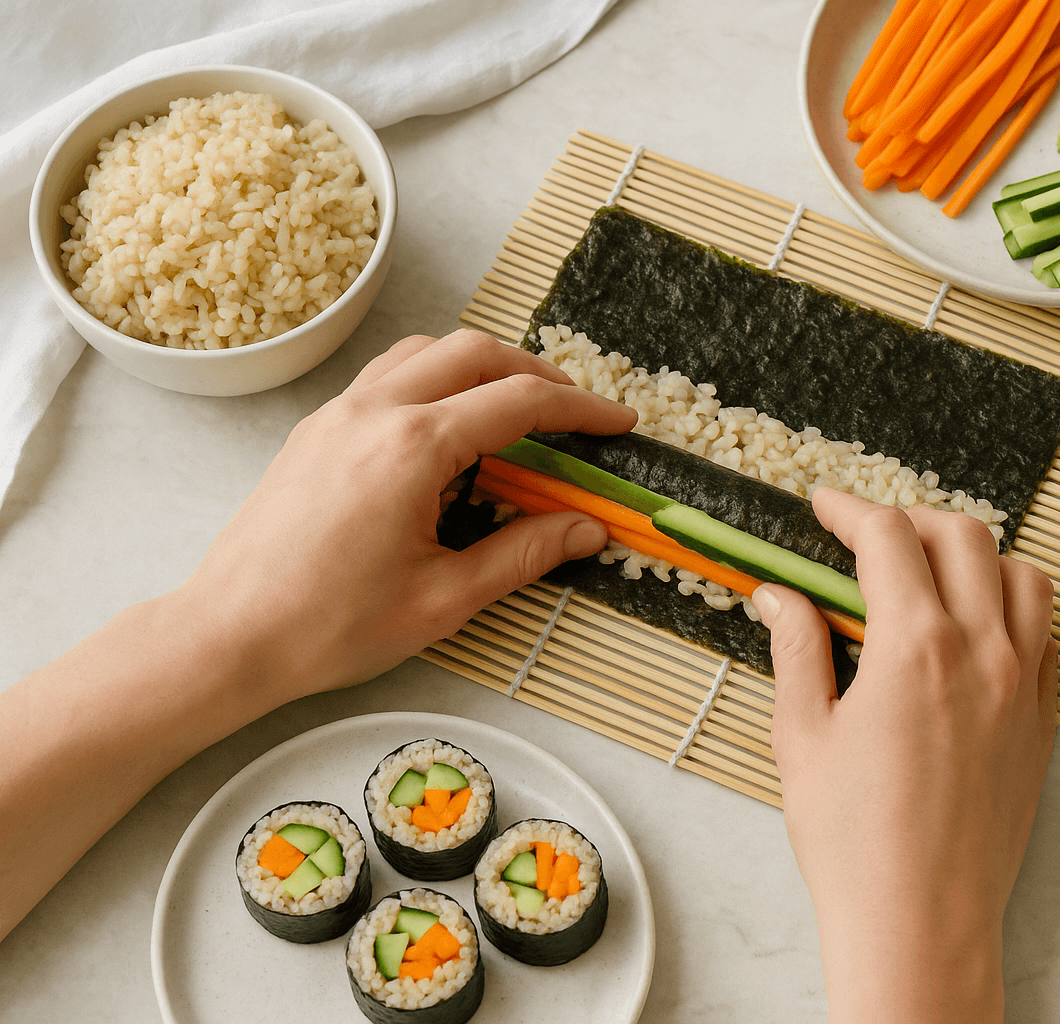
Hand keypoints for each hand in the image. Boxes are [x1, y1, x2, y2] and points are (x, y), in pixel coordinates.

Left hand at [180, 328, 637, 696]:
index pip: (519, 402)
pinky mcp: (315, 431)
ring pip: (424, 352)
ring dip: (480, 367)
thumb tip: (587, 530)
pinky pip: (386, 376)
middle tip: (575, 411)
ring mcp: (337, 415)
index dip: (581, 409)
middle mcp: (373, 412)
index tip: (618, 424)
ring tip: (517, 410)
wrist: (229, 637)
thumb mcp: (446, 598)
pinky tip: (449, 431)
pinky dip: (433, 381)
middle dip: (535, 372)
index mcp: (412, 448)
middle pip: (473, 352)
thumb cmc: (330, 626)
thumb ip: (525, 553)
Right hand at [756, 489, 1057, 1023]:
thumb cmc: (854, 841)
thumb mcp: (801, 736)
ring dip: (975, 555)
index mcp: (915, 647)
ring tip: (930, 573)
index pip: (889, 539)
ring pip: (1021, 575)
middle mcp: (982, 653)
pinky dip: (1012, 608)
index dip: (850, 510)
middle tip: (869, 535)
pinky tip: (973, 630)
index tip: (825, 508)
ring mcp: (1024, 686)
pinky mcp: (1043, 722)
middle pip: (963, 537)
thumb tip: (779, 596)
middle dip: (911, 518)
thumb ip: (796, 649)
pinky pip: (1045, 633)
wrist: (921, 921)